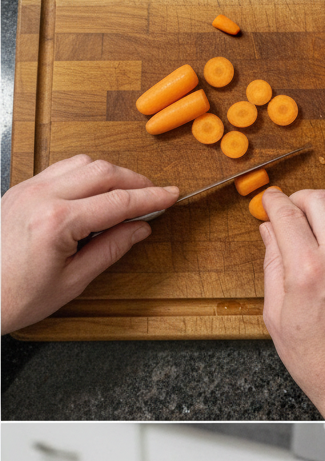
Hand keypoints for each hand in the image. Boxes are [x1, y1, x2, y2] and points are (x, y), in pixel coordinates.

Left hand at [1, 156, 177, 334]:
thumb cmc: (17, 296)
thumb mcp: (75, 279)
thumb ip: (111, 248)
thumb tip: (139, 228)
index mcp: (57, 222)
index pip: (118, 201)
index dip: (151, 197)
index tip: (171, 195)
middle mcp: (40, 197)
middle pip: (102, 171)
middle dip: (135, 181)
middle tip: (155, 196)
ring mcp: (27, 190)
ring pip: (81, 164)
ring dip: (110, 174)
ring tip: (127, 195)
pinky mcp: (19, 191)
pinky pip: (61, 170)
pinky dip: (86, 175)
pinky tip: (96, 194)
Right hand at [260, 187, 324, 419]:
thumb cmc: (316, 358)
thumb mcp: (276, 314)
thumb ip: (272, 264)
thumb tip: (268, 231)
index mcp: (307, 271)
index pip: (287, 213)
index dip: (272, 203)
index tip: (266, 203)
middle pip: (320, 199)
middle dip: (298, 198)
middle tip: (287, 212)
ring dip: (323, 208)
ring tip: (309, 226)